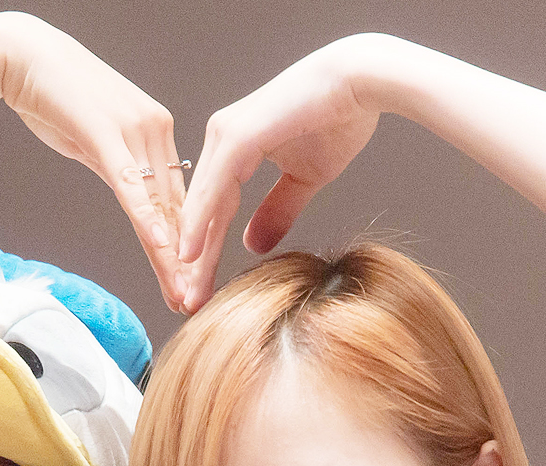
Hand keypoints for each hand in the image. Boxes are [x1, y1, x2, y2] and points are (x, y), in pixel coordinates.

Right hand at [0, 15, 187, 309]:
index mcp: (157, 130)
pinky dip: (147, 220)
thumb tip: (130, 190)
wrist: (22, 55)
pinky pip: (132, 187)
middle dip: (185, 262)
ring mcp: (134, 130)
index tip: (190, 282)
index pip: (176, 200)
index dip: (185, 245)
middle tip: (193, 303)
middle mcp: (156, 129)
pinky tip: (161, 249)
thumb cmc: (54, 96)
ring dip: (170, 256)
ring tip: (180, 294)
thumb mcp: (97, 139)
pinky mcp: (107, 134)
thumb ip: (120, 165)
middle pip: (174, 209)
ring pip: (158, 205)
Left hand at [178, 38, 379, 310]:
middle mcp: (222, 139)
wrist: (361, 82)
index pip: (213, 211)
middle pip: (200, 212)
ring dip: (191, 252)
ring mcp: (226, 135)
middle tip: (183, 303)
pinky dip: (200, 222)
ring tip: (183, 291)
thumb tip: (252, 245)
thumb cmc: (338, 120)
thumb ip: (276, 210)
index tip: (200, 292)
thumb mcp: (303, 180)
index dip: (206, 253)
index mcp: (234, 149)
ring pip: (201, 204)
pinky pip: (212, 189)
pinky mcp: (237, 135)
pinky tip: (189, 253)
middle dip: (192, 262)